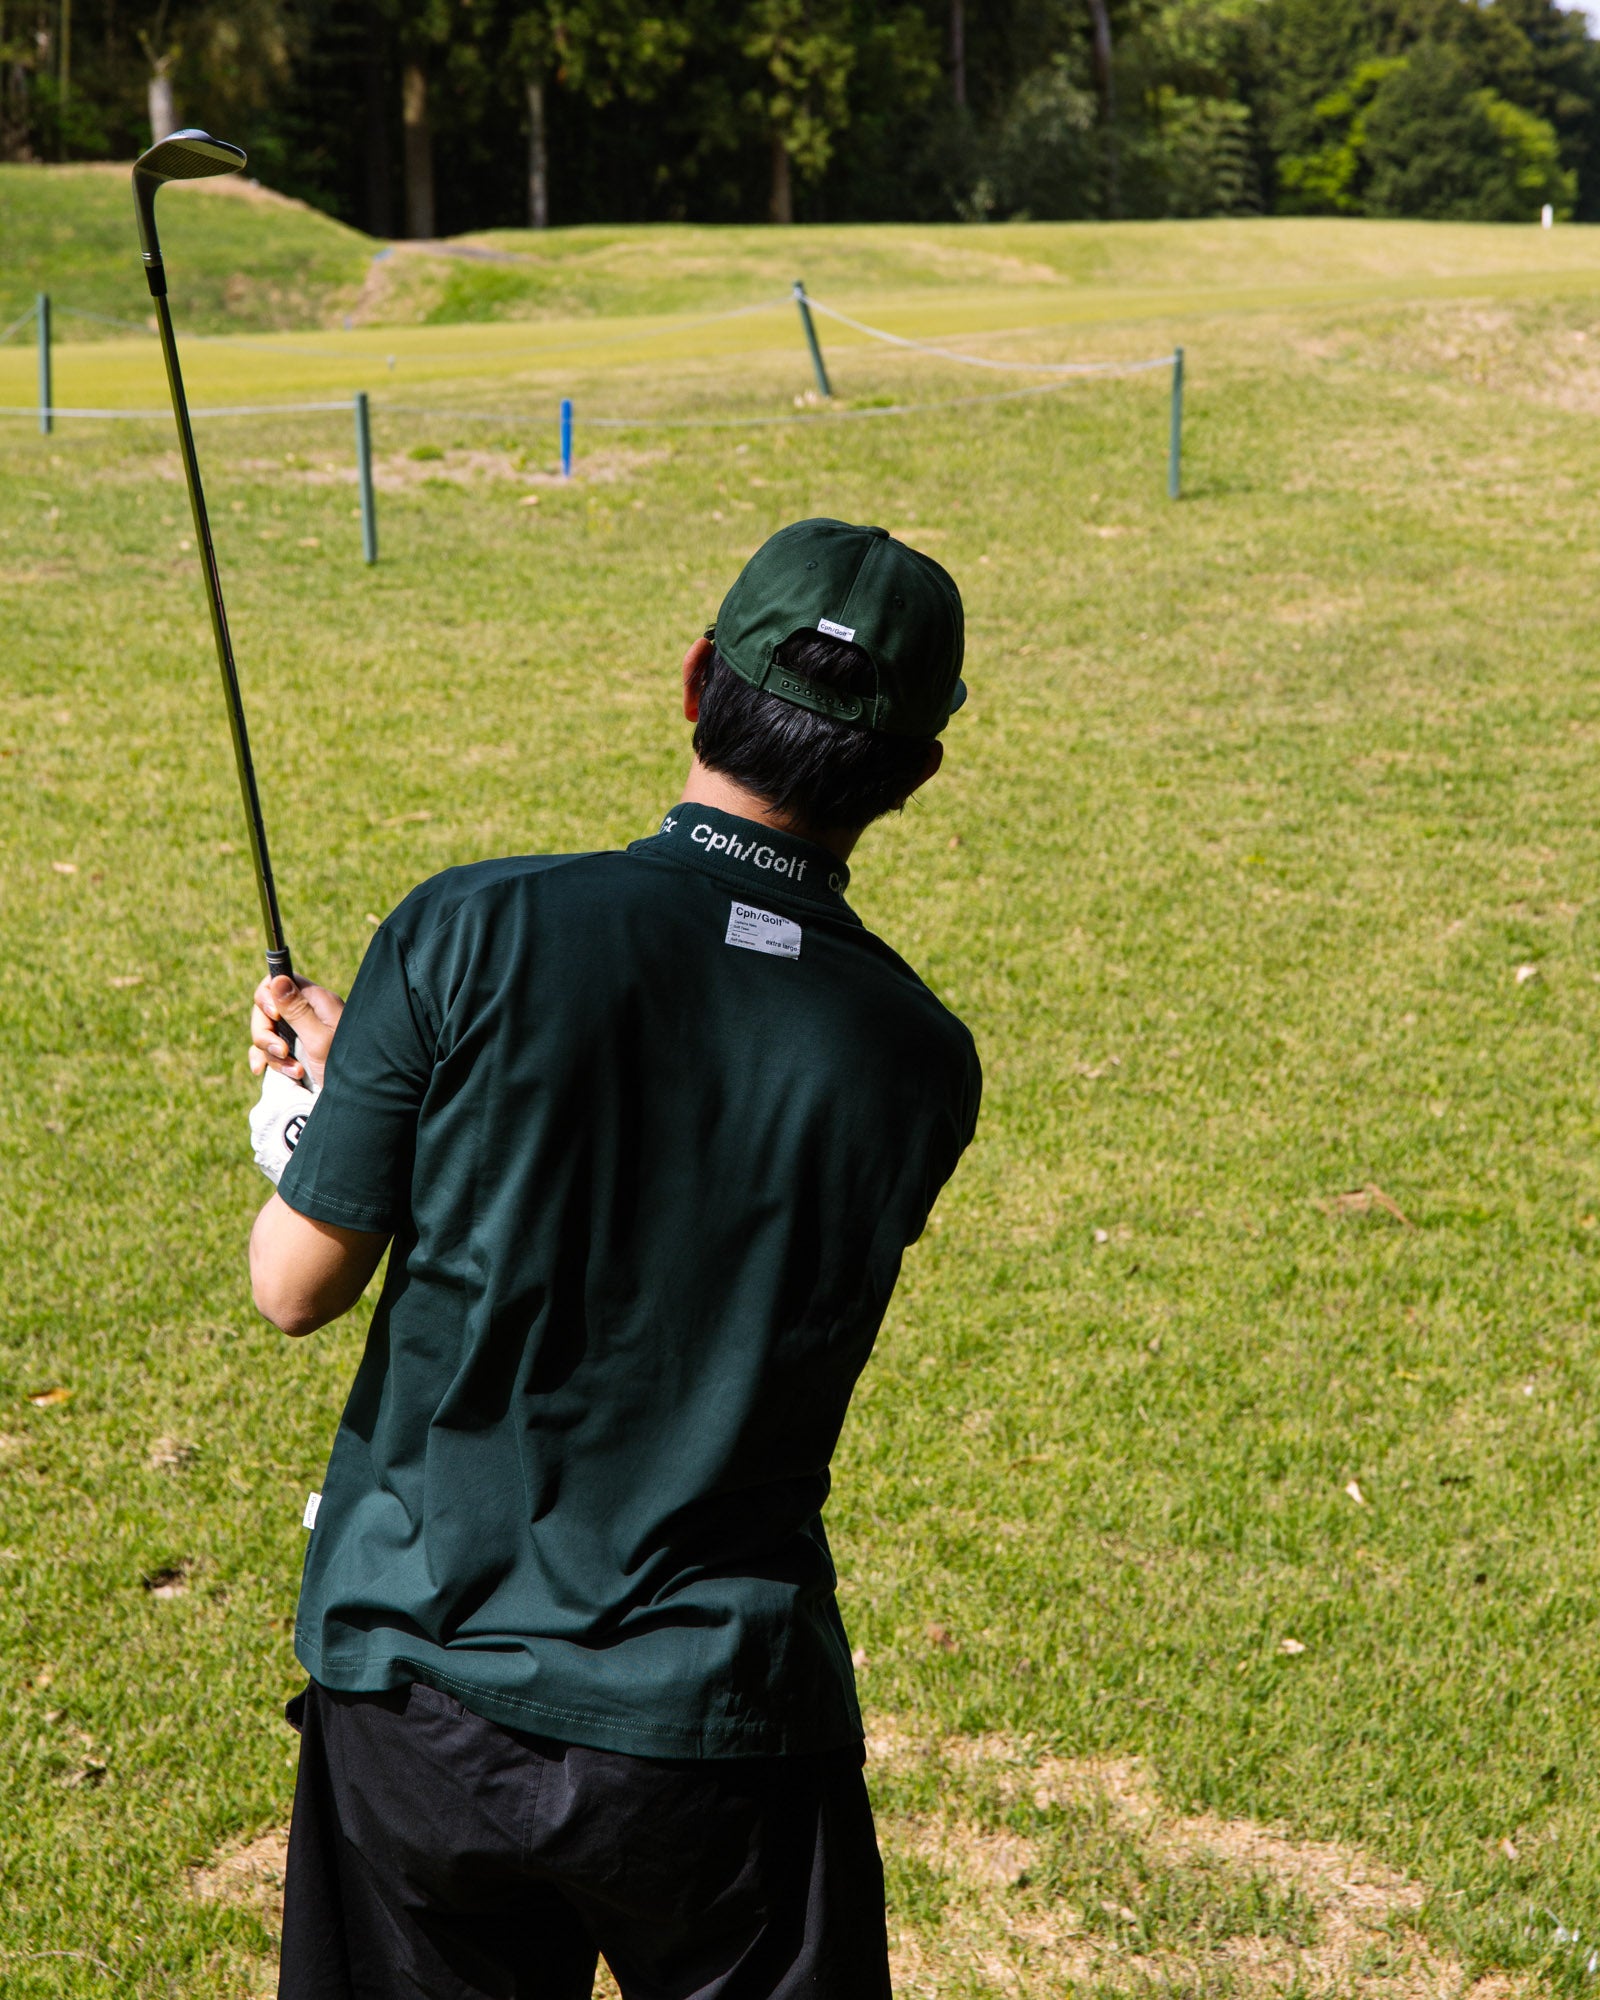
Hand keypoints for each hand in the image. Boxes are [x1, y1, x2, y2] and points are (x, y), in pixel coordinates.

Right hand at [250, 973, 343, 1090]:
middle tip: (282, 1050)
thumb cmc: (345, 1067)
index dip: (267, 997)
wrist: (358, 1098)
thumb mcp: (319, 1040)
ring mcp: (300, 1032)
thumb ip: (297, 1010)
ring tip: (295, 1071)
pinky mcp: (294, 1051)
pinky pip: (268, 1049)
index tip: (274, 1016)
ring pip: (267, 1032)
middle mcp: (307, 1013)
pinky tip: (260, 1071)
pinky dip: (265, 1059)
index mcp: (316, 1001)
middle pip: (267, 1009)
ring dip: (271, 1053)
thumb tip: (277, 978)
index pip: (279, 980)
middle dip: (265, 1032)